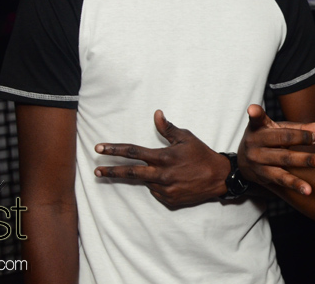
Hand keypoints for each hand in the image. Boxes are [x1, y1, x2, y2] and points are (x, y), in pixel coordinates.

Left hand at [94, 110, 228, 207]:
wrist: (218, 177)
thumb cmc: (202, 154)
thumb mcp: (186, 137)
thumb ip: (168, 128)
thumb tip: (156, 114)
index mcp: (163, 157)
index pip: (133, 152)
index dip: (114, 150)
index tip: (99, 149)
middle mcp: (161, 175)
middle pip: (130, 173)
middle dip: (111, 172)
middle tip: (97, 172)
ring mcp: (164, 190)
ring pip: (146, 182)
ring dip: (147, 176)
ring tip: (167, 170)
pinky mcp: (169, 200)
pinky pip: (157, 192)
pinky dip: (159, 185)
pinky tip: (172, 180)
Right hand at [238, 104, 314, 195]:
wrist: (242, 162)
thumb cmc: (265, 139)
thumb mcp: (277, 129)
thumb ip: (301, 128)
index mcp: (257, 126)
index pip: (261, 118)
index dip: (269, 115)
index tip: (290, 117)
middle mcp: (255, 143)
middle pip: (281, 139)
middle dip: (301, 139)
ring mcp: (258, 161)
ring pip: (284, 160)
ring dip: (305, 161)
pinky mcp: (263, 176)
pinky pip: (281, 180)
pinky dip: (295, 184)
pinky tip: (308, 189)